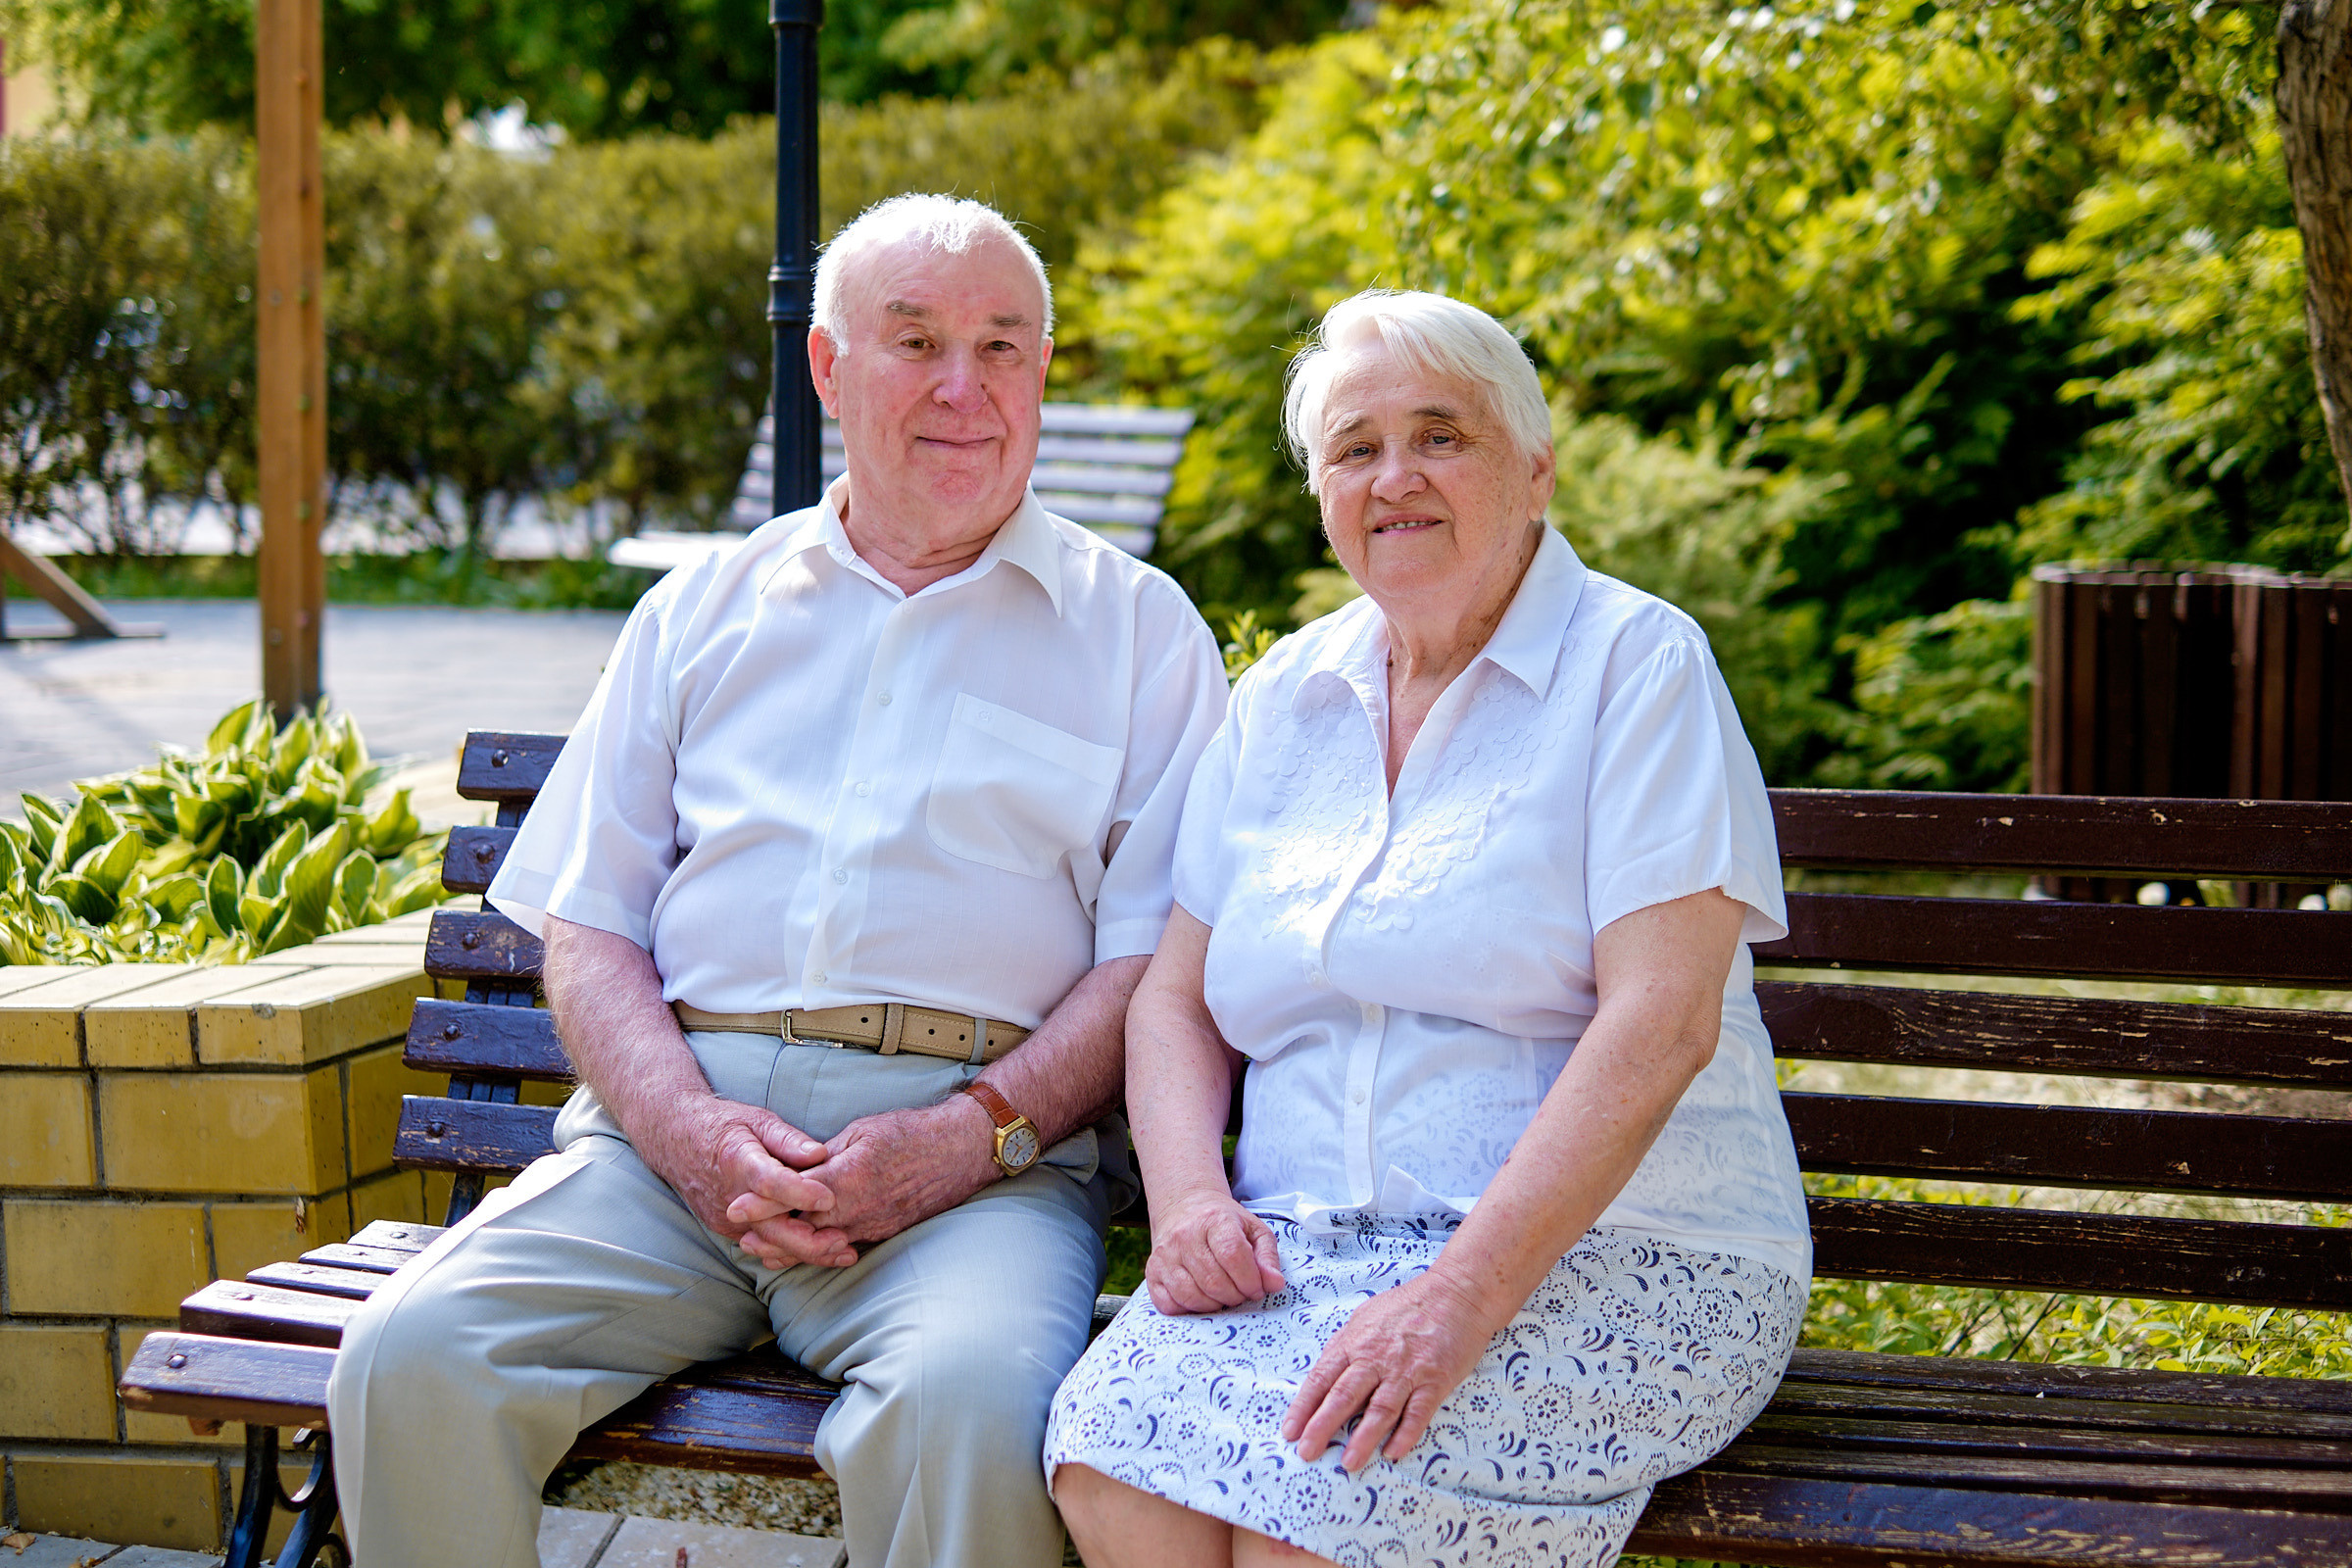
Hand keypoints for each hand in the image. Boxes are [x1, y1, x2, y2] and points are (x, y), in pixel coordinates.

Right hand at [636, 1095, 852, 1269]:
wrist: (674, 1140)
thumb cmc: (723, 1125)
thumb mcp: (757, 1119)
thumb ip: (788, 1139)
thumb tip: (821, 1153)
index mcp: (738, 1160)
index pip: (769, 1182)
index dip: (799, 1193)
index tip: (829, 1198)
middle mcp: (729, 1196)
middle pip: (770, 1228)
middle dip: (809, 1242)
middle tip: (845, 1242)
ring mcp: (724, 1218)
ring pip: (768, 1243)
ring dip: (805, 1251)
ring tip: (843, 1253)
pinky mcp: (725, 1229)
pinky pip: (760, 1242)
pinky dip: (788, 1247)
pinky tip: (819, 1250)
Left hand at [727, 1096, 999, 1256]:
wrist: (961, 1150)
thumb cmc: (912, 1133)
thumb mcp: (863, 1130)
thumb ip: (829, 1153)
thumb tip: (800, 1166)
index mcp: (849, 1177)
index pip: (795, 1194)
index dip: (763, 1203)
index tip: (736, 1208)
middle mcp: (860, 1208)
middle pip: (804, 1230)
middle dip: (771, 1236)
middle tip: (742, 1239)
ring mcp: (875, 1224)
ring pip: (824, 1245)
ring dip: (794, 1249)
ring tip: (766, 1251)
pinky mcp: (887, 1231)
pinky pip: (848, 1245)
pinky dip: (824, 1250)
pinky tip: (810, 1249)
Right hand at [1143, 1187, 1284, 1315]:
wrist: (1185, 1208)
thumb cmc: (1223, 1222)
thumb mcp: (1253, 1230)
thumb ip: (1267, 1257)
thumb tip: (1275, 1284)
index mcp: (1214, 1220)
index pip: (1233, 1256)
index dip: (1250, 1280)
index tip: (1256, 1288)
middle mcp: (1185, 1236)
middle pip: (1214, 1281)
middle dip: (1235, 1296)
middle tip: (1240, 1292)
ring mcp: (1165, 1254)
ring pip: (1191, 1296)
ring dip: (1214, 1304)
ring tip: (1223, 1294)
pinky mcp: (1152, 1270)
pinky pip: (1168, 1304)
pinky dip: (1188, 1309)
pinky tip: (1201, 1297)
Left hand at [1282, 1270, 1494, 1473]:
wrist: (1456, 1293)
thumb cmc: (1408, 1305)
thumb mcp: (1366, 1318)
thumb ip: (1346, 1347)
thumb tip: (1325, 1375)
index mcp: (1355, 1342)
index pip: (1322, 1378)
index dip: (1304, 1406)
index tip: (1289, 1431)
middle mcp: (1377, 1357)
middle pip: (1344, 1395)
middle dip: (1322, 1426)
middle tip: (1306, 1451)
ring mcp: (1407, 1370)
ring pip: (1380, 1408)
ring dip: (1363, 1438)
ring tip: (1348, 1463)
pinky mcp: (1436, 1380)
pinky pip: (1418, 1411)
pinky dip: (1406, 1433)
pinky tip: (1393, 1452)